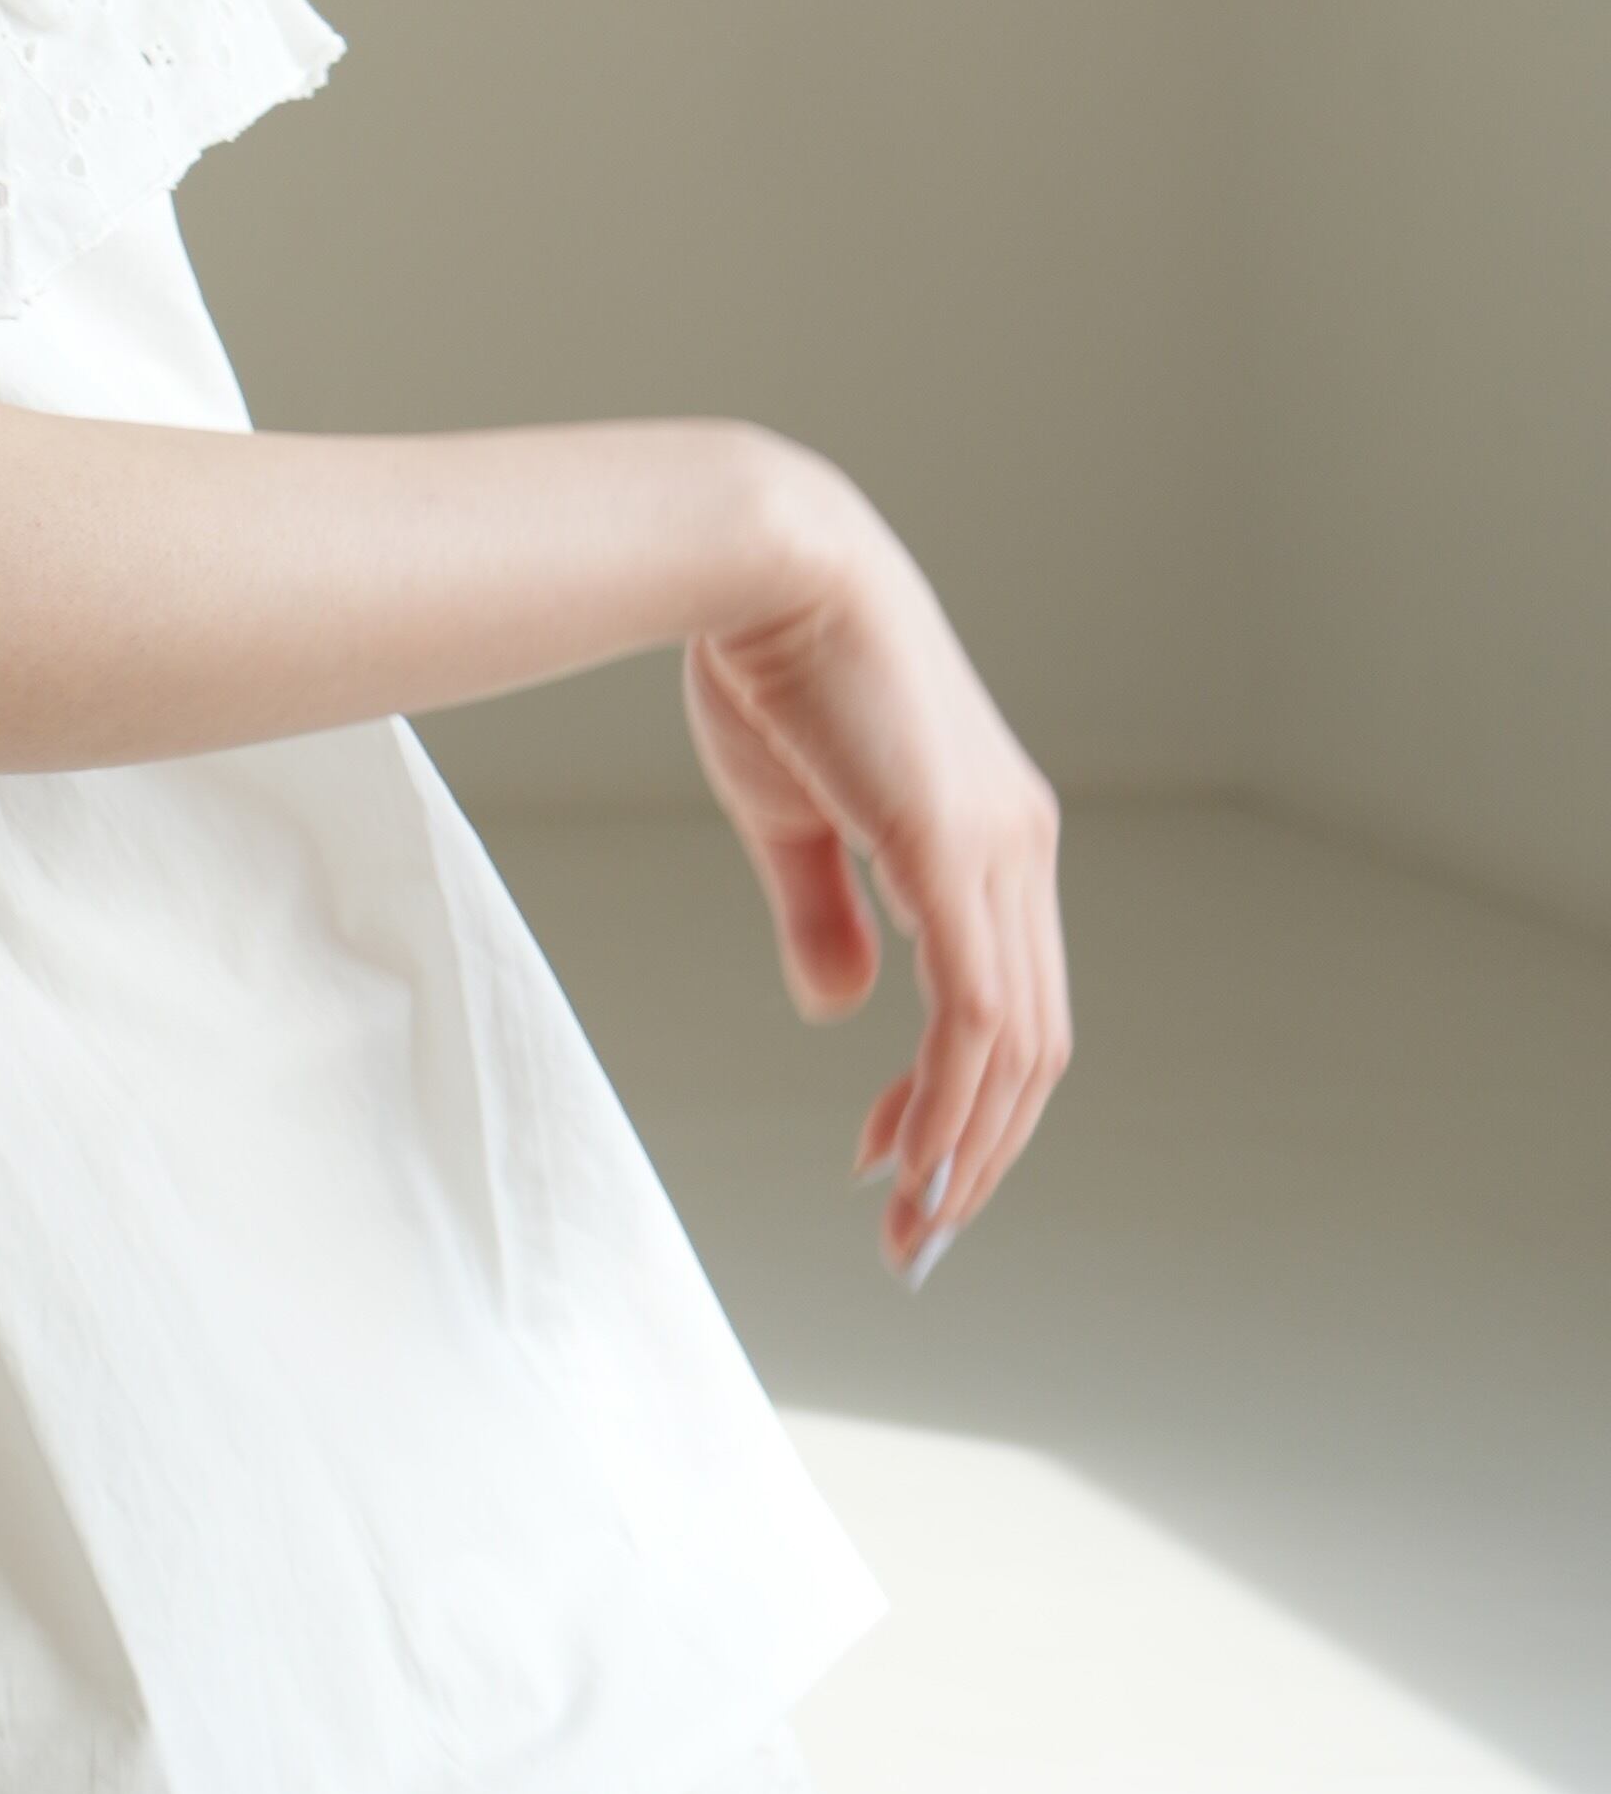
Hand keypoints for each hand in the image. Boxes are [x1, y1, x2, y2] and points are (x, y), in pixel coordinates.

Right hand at [682, 482, 1070, 1278]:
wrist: (762, 558)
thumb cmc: (768, 663)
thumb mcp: (788, 815)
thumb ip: (824, 909)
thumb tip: (843, 1006)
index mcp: (989, 836)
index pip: (1009, 1005)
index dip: (967, 1099)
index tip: (902, 1165)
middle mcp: (1018, 849)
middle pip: (1031, 1045)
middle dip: (978, 1152)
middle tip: (920, 1235)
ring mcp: (999, 850)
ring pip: (1014, 1045)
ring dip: (966, 1148)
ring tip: (914, 1224)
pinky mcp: (956, 848)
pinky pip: (975, 1013)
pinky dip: (950, 1098)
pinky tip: (912, 1155)